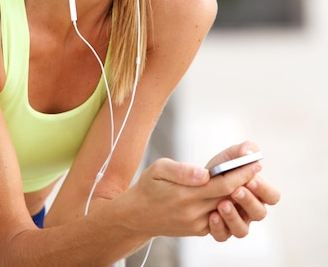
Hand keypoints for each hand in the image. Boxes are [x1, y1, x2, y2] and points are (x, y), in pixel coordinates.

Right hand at [127, 152, 263, 238]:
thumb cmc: (149, 186)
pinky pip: (219, 218)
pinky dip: (229, 205)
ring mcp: (197, 224)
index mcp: (185, 195)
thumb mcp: (158, 169)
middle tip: (258, 167)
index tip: (255, 163)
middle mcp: (193, 212)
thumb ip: (181, 170)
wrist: (137, 216)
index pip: (222, 185)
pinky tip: (234, 193)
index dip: (241, 174)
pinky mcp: (198, 230)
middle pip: (228, 197)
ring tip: (249, 180)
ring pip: (226, 209)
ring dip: (240, 196)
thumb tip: (204, 174)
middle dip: (245, 182)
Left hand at [206, 141, 280, 241]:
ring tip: (222, 203)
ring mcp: (237, 222)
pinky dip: (219, 227)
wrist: (196, 182)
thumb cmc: (221, 168)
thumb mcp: (231, 155)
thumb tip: (250, 153)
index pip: (273, 196)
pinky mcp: (221, 230)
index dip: (264, 190)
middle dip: (248, 201)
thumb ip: (244, 150)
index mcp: (258, 192)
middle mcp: (250, 210)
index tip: (251, 179)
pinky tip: (212, 215)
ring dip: (233, 217)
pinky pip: (223, 236)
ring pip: (242, 230)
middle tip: (235, 190)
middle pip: (259, 213)